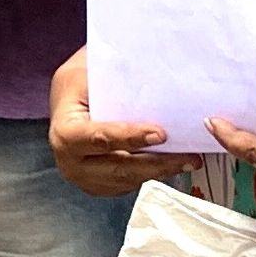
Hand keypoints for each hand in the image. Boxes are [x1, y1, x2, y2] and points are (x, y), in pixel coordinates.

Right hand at [50, 48, 191, 197]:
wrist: (68, 104)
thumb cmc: (78, 85)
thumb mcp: (85, 72)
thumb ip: (111, 76)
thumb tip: (152, 71)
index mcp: (65, 133)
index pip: (99, 138)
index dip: (130, 137)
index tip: (160, 134)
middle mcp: (71, 163)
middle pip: (120, 168)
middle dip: (157, 163)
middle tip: (189, 156)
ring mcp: (86, 178)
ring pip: (130, 180)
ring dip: (162, 171)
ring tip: (190, 160)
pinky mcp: (102, 185)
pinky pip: (132, 184)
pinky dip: (154, 174)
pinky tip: (174, 164)